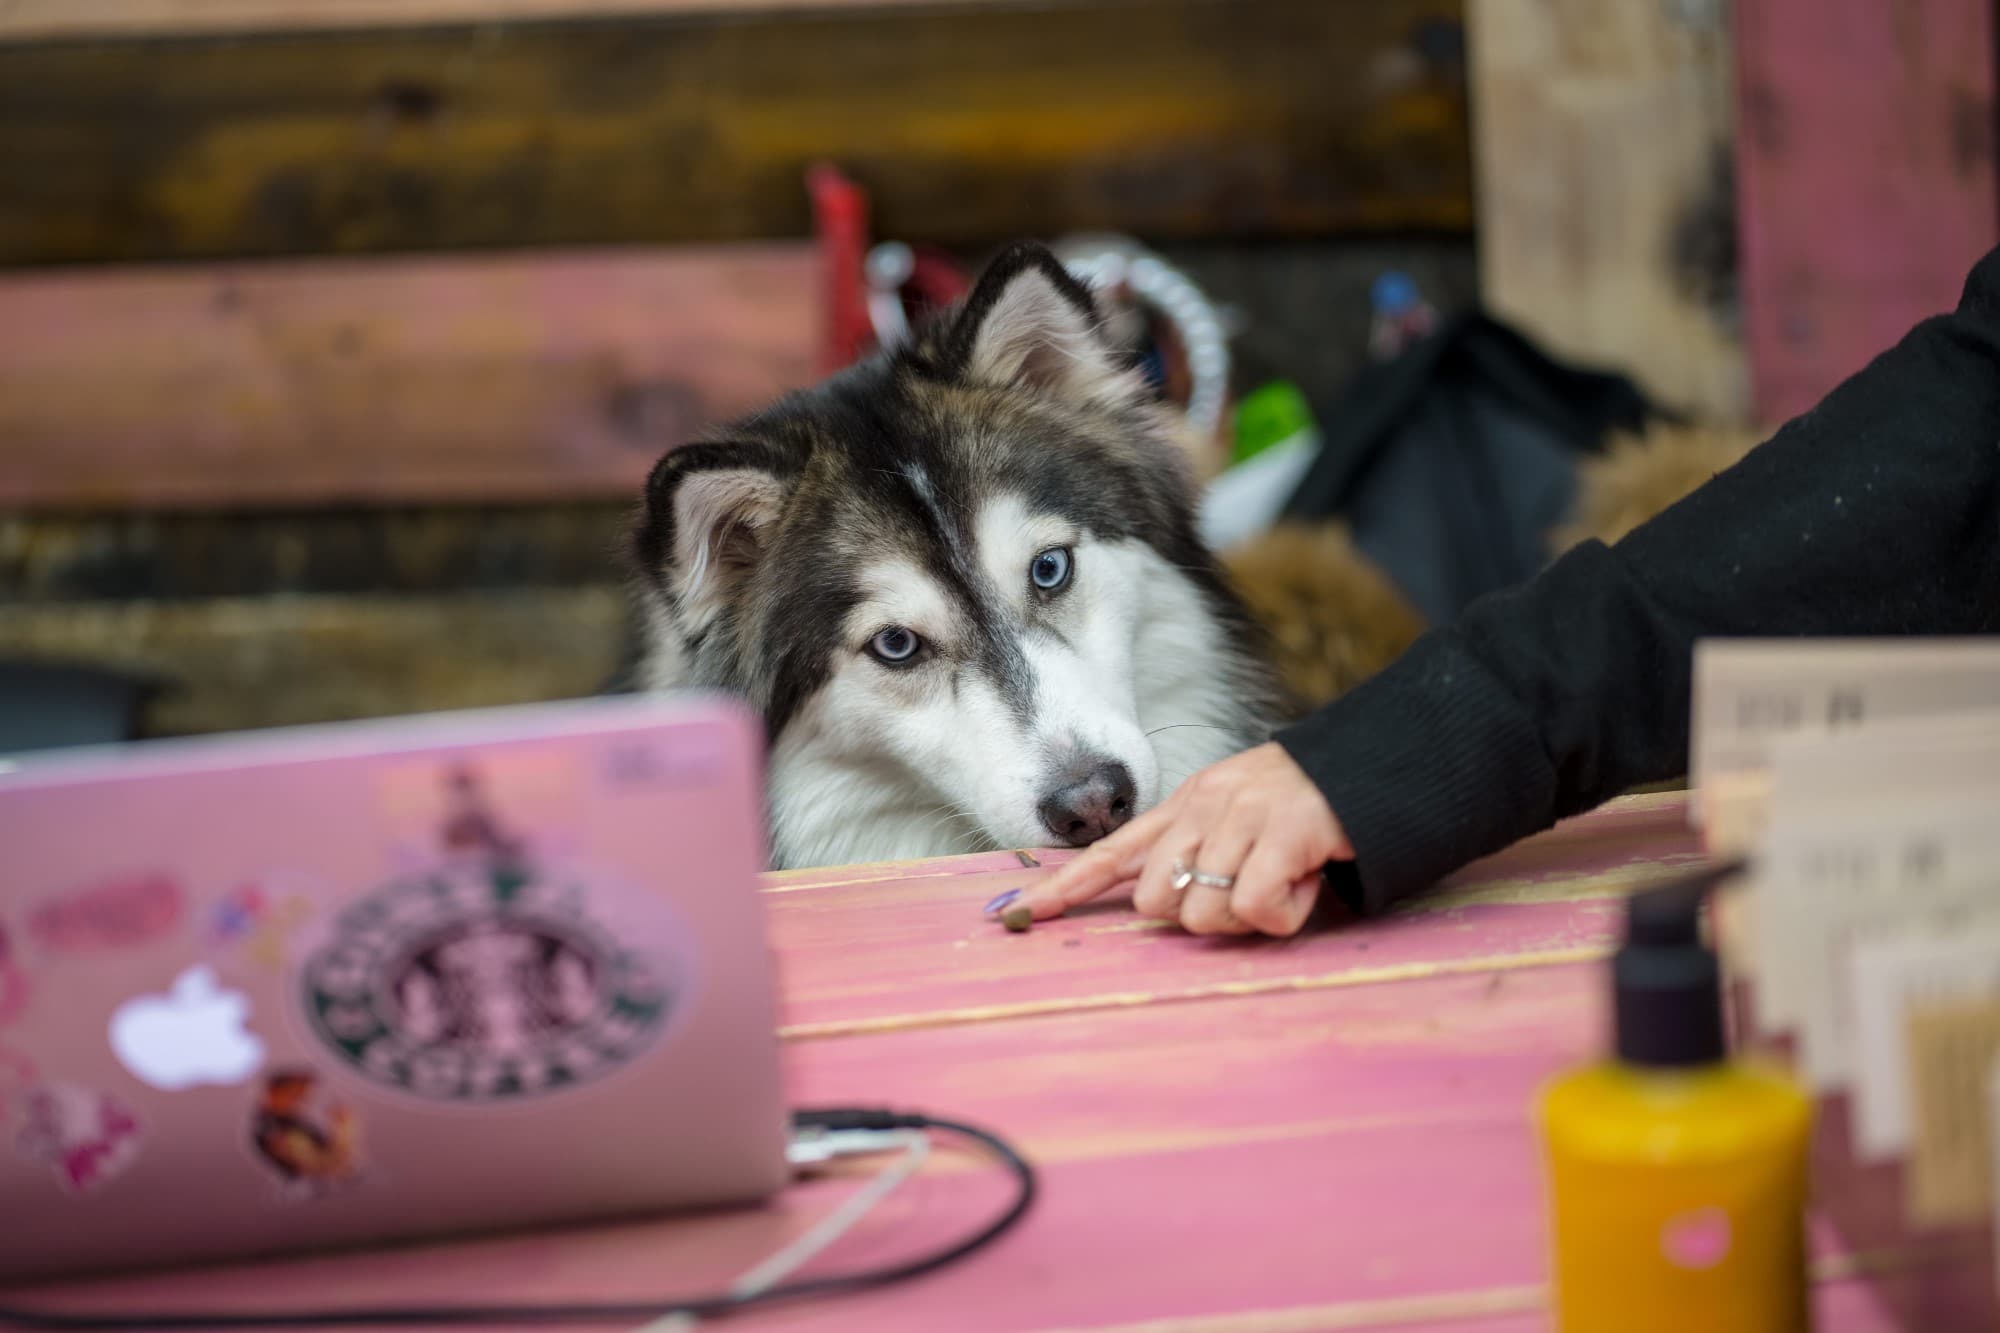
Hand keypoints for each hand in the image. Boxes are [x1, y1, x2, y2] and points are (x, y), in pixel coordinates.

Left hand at [1024, 742, 1352, 936]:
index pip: (1113, 850)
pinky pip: (1257, 907)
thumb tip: (1159, 906)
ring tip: (1285, 881)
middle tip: (1248, 891)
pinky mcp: (1285, 833)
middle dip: (1196, 916)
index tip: (1024, 913)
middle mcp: (1203, 808)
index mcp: (1185, 806)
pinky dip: (1283, 914)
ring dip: (1247, 918)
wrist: (1371, 766)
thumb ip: (1193, 853)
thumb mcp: (1234, 818)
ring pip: (1203, 913)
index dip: (1067, 885)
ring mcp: (1242, 818)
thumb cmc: (1301, 807)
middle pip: (1155, 900)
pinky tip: (1305, 883)